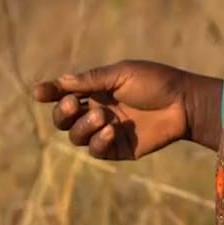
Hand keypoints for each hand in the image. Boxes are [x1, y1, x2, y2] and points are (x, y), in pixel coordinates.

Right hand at [32, 61, 192, 160]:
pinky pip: (95, 151)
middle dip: (62, 113)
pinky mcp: (117, 149)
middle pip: (63, 119)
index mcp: (97, 89)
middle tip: (74, 104)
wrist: (184, 103)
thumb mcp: (123, 73)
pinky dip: (98, 141)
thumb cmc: (156, 82)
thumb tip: (62, 81)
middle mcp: (97, 110)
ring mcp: (106, 131)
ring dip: (83, 126)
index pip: (65, 93)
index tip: (39, 93)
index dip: (50, 93)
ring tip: (104, 117)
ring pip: (76, 136)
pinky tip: (112, 130)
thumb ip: (92, 79)